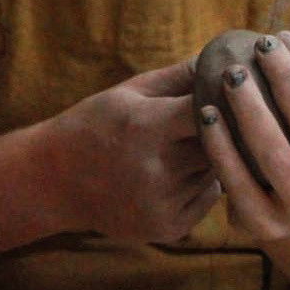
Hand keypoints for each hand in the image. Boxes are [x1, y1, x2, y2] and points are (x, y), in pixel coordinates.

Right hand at [34, 60, 221, 241]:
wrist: (56, 181)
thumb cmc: (95, 124)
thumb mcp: (130, 92)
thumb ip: (180, 76)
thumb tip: (229, 61)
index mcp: (145, 127)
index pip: (210, 109)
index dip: (224, 98)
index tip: (233, 90)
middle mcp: (156, 170)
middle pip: (217, 143)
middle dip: (219, 128)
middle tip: (213, 116)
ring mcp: (163, 203)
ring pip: (215, 170)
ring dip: (210, 156)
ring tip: (179, 146)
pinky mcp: (169, 228)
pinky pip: (208, 197)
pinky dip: (200, 183)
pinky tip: (172, 173)